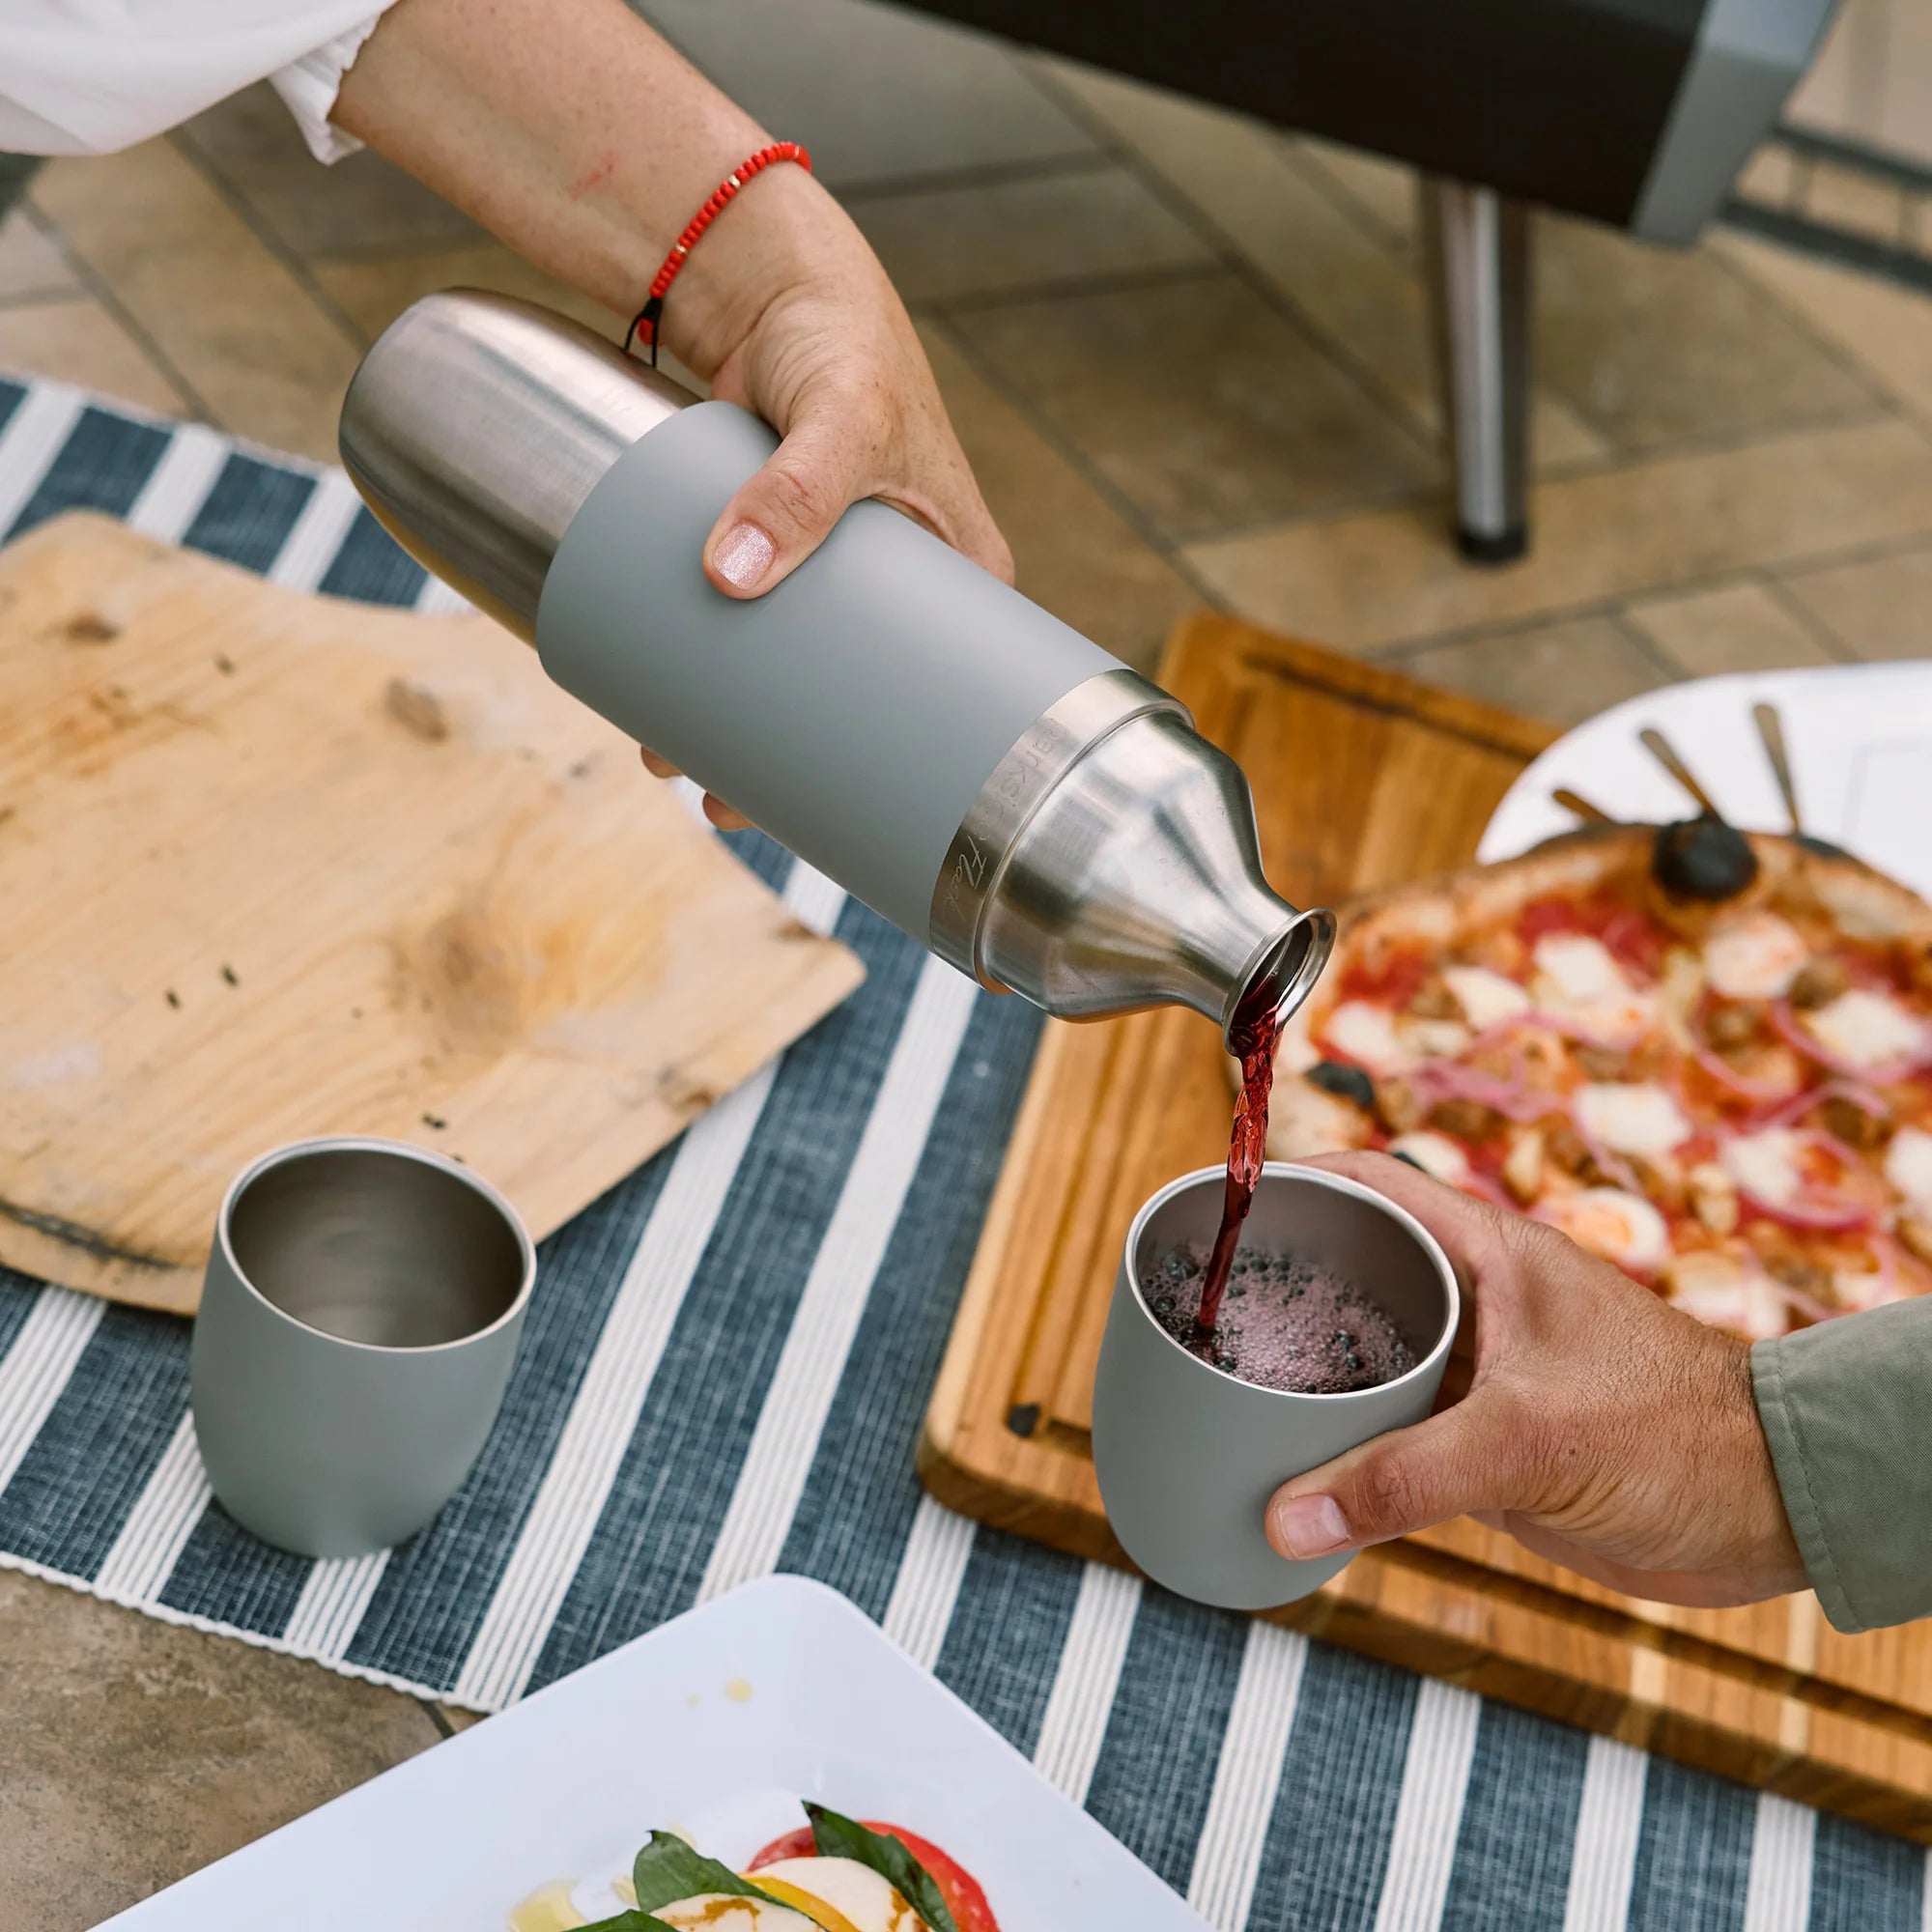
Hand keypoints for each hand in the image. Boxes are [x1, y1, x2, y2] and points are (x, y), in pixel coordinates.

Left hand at [640, 178, 1010, 827]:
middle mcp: (904, 591)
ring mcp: (835, 579)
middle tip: (725, 805)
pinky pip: (751, 632)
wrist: (767, 272)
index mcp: (962, 576)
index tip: (853, 824)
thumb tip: (730, 580)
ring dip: (739, 728)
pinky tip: (671, 708)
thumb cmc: (840, 337)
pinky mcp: (773, 554)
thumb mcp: (841, 416)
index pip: (959, 703)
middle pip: (858, 708)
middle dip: (795, 767)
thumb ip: (795, 489)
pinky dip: (715, 672)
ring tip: (672, 765)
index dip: (912, 774)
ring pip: (795, 678)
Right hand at [1264, 1151, 1808, 1608]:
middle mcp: (1478, 1303)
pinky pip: (1397, 1436)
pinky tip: (1298, 1475)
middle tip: (1203, 1316)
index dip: (1292, 1181)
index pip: (1369, 1184)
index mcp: (1488, 1253)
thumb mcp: (1530, 1439)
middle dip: (1283, 1290)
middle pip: (1355, 1273)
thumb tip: (1286, 1515)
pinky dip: (1347, 1454)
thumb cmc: (1682, 1432)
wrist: (1772, 1509)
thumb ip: (1403, 1477)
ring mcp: (1483, 1374)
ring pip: (1372, 1361)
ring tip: (1228, 1398)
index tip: (1219, 1202)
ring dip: (1312, 1382)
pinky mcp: (1492, 1444)